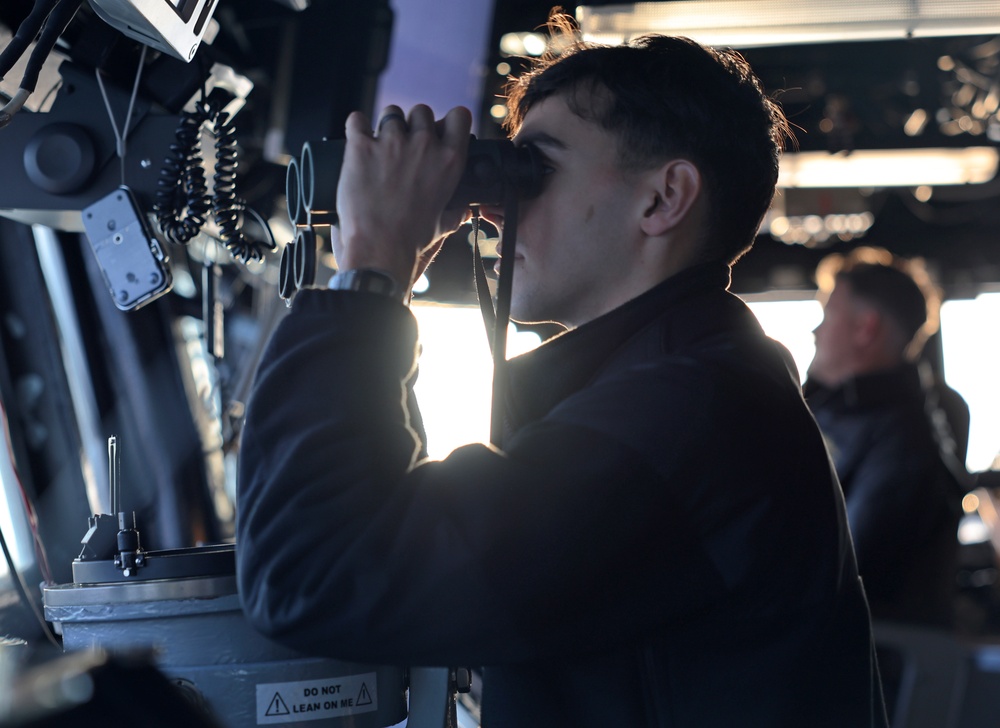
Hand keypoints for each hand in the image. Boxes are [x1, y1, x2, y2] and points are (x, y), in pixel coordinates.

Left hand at [334, 104, 471, 294]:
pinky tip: (358, 140)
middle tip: (404, 146)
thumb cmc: (411, 240)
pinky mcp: (361, 147)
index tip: (439, 130)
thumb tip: (463, 211)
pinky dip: (357, 127)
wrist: (379, 248)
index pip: (460, 116)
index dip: (448, 121)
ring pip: (391, 112)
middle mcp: (424, 146)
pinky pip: (358, 120)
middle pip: (422, 111)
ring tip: (379, 147)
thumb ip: (456, 213)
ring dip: (385, 127)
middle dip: (413, 125)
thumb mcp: (443, 225)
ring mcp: (392, 143)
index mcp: (450, 161)